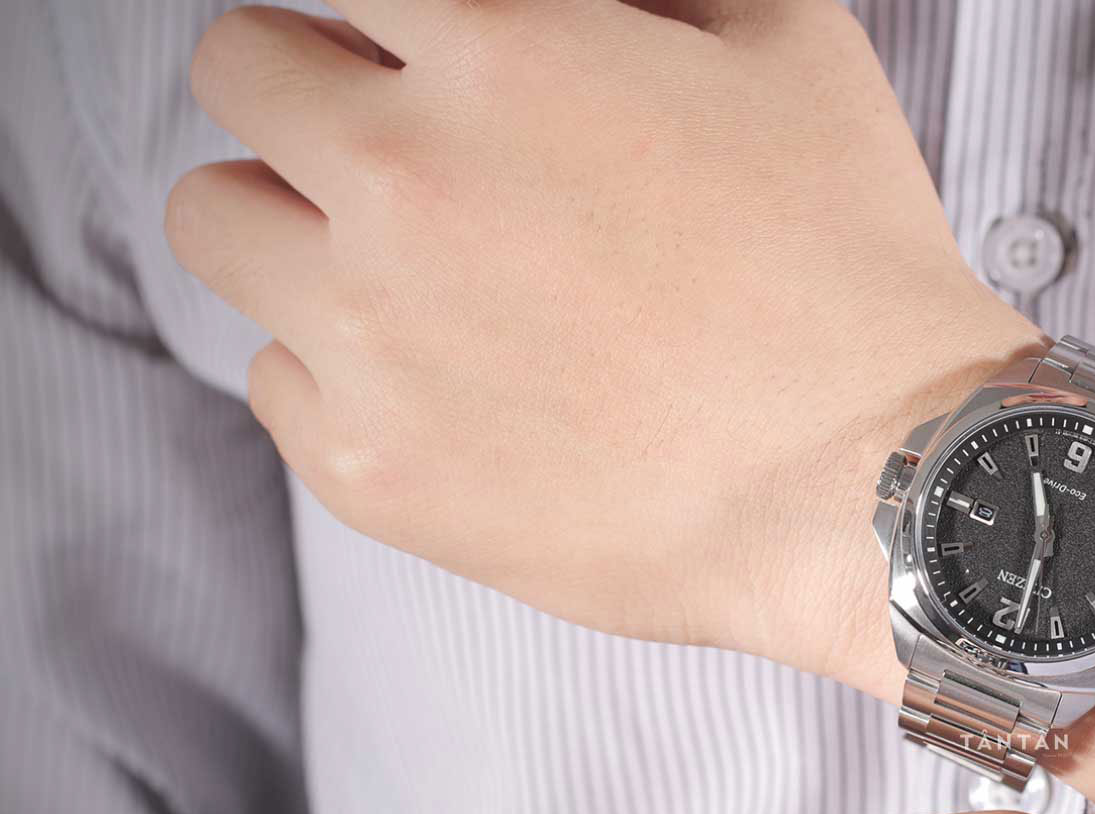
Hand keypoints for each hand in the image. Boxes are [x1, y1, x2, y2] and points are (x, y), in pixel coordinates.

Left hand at [165, 1, 1043, 697]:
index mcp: (498, 54)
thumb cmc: (851, 268)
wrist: (879, 483)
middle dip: (309, 88)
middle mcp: (401, 181)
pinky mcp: (370, 469)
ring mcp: (369, 334)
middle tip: (396, 143)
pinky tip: (454, 384)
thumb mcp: (793, 47)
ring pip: (215, 221)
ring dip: (291, 218)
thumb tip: (595, 2)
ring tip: (398, 264)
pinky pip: (274, 379)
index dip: (393, 17)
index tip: (424, 52)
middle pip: (237, 73)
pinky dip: (340, 371)